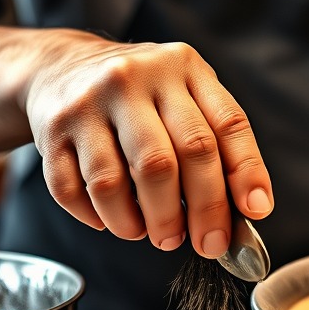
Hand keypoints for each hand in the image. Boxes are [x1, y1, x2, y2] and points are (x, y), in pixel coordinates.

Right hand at [23, 33, 273, 257]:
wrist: (63, 66)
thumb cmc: (140, 93)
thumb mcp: (185, 94)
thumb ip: (216, 143)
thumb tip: (246, 209)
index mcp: (182, 67)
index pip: (225, 124)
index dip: (245, 172)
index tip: (255, 211)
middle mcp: (135, 78)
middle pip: (172, 159)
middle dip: (197, 212)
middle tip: (206, 243)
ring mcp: (89, 102)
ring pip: (116, 183)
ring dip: (141, 224)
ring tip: (153, 233)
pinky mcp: (52, 129)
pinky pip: (73, 191)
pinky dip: (98, 218)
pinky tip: (112, 220)